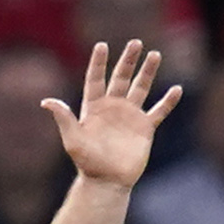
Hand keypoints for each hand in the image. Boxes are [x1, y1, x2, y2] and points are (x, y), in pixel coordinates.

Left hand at [47, 42, 183, 191]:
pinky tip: (177, 89)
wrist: (107, 181)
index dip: (99, 63)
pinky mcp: (145, 128)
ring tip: (155, 54)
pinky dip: (168, 101)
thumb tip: (46, 101)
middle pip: (121, 77)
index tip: (102, 45)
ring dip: (148, 72)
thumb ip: (63, 118)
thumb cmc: (87, 162)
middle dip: (128, 60)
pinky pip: (159, 111)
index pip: (96, 79)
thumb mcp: (72, 139)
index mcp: (94, 107)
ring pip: (141, 88)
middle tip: (136, 42)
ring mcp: (130, 116)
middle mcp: (113, 107)